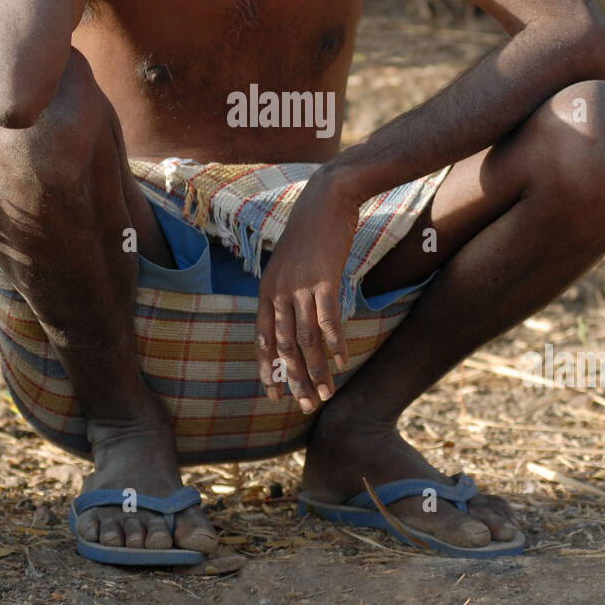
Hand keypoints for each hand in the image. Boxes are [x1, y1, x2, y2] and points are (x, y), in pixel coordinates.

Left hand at [254, 171, 357, 412]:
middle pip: (285, 346)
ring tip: (327, 393)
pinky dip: (334, 343)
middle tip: (305, 406)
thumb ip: (289, 293)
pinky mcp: (324, 279)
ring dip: (317, 370)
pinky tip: (341, 361)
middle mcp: (278, 292)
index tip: (273, 395)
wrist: (325, 199)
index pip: (263, 339)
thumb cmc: (310, 232)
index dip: (268, 369)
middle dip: (294, 379)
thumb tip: (296, 321)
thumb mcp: (290, 265)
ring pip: (306, 339)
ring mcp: (300, 286)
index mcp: (267, 291)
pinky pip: (327, 319)